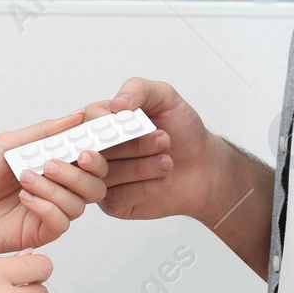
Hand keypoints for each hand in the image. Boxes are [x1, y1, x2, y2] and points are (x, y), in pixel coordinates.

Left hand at [0, 109, 109, 256]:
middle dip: (79, 173)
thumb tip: (76, 116)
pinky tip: (24, 198)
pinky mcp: (39, 233)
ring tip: (25, 178)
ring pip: (79, 204)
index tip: (86, 146)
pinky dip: (46, 207)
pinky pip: (61, 223)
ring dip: (54, 188)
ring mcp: (49, 211)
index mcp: (51, 164)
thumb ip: (45, 133)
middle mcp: (55, 188)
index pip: (89, 160)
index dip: (95, 153)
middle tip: (52, 163)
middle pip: (95, 185)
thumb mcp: (7, 144)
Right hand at [86, 78, 229, 223]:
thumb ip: (139, 90)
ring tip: (168, 161)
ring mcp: (102, 176)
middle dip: (133, 146)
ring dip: (142, 167)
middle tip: (164, 140)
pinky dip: (144, 188)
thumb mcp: (165, 98)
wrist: (204, 166)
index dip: (107, 125)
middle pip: (95, 149)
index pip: (88, 120)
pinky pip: (116, 198)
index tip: (131, 125)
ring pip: (106, 175)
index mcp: (104, 120)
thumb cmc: (182, 130)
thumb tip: (115, 104)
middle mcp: (98, 148)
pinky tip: (163, 180)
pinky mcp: (113, 202)